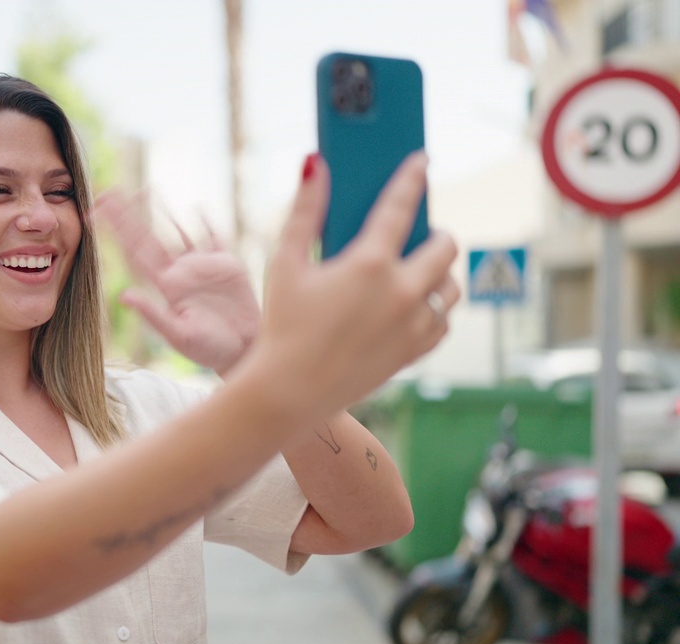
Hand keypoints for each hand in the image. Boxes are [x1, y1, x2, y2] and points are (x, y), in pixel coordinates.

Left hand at [97, 190, 259, 375]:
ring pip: (179, 231)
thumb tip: (123, 295)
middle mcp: (180, 272)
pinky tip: (197, 207)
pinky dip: (206, 222)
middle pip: (149, 236)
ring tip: (148, 189)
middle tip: (107, 192)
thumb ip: (154, 315)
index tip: (94, 214)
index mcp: (167, 286)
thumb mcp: (180, 336)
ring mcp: (203, 267)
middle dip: (128, 215)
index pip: (135, 252)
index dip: (115, 232)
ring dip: (163, 212)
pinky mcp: (228, 265)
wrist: (245, 351)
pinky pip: (214, 237)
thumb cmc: (211, 350)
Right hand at [249, 152, 459, 423]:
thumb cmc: (281, 325)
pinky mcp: (413, 353)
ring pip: (451, 287)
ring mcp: (413, 326)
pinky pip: (444, 323)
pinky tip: (414, 305)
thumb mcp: (285, 263)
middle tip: (417, 233)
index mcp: (370, 264)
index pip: (402, 206)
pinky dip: (435, 310)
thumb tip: (315, 164)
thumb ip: (304, 211)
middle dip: (435, 233)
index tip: (421, 161)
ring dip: (439, 273)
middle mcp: (402, 292)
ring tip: (417, 270)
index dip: (413, 178)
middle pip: (445, 247)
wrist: (289, 392)